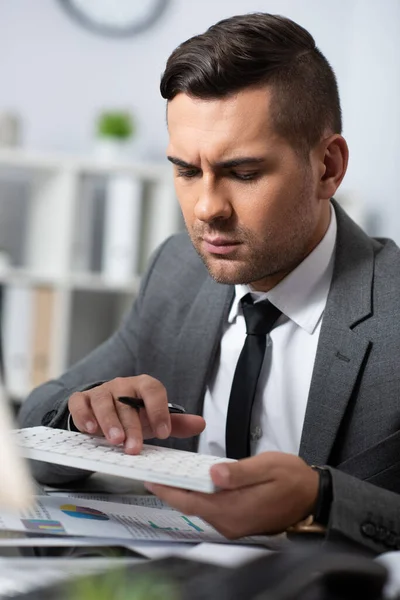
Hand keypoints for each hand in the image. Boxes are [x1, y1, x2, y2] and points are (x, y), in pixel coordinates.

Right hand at [68, 375, 204, 454]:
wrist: (103, 413)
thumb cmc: (132, 416)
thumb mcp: (153, 420)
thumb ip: (176, 423)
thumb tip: (201, 424)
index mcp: (143, 386)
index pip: (153, 390)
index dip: (159, 410)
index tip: (163, 433)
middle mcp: (121, 385)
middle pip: (126, 401)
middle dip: (131, 426)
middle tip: (134, 448)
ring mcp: (100, 391)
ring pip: (103, 401)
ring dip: (109, 422)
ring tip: (115, 441)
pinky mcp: (81, 399)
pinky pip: (80, 403)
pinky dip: (84, 415)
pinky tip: (90, 430)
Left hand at [145, 452, 318, 537]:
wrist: (314, 497)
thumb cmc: (293, 480)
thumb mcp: (267, 467)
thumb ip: (239, 472)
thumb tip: (214, 474)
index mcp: (235, 509)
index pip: (192, 501)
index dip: (168, 491)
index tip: (151, 479)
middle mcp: (231, 522)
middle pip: (192, 506)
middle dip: (172, 490)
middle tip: (156, 472)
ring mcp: (234, 524)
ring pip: (200, 507)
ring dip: (185, 492)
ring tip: (171, 474)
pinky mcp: (238, 521)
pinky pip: (211, 508)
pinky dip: (199, 496)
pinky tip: (196, 482)